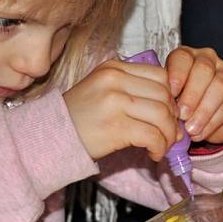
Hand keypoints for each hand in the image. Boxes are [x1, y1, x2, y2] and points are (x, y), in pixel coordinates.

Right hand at [64, 59, 180, 160]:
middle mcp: (115, 80)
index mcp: (113, 68)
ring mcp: (115, 102)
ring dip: (168, 135)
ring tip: (163, 145)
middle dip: (172, 118)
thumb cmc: (78, 117)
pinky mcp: (116, 127)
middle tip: (170, 133)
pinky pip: (152, 135)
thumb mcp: (102, 90)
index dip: (171, 97)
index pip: (160, 75)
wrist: (50, 136)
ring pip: (162, 115)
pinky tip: (154, 153)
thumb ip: (132, 90)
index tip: (168, 114)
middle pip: (164, 95)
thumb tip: (170, 109)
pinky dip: (159, 147)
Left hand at [165, 46, 222, 143]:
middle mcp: (208, 59)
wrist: (205, 115)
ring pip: (219, 86)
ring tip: (191, 128)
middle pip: (203, 70)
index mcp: (186, 56)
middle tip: (182, 115)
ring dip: (203, 111)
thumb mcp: (169, 97)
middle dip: (192, 95)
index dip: (176, 76)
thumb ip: (167, 97)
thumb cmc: (180, 101)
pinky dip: (212, 123)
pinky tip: (200, 133)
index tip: (170, 95)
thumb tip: (164, 110)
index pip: (182, 58)